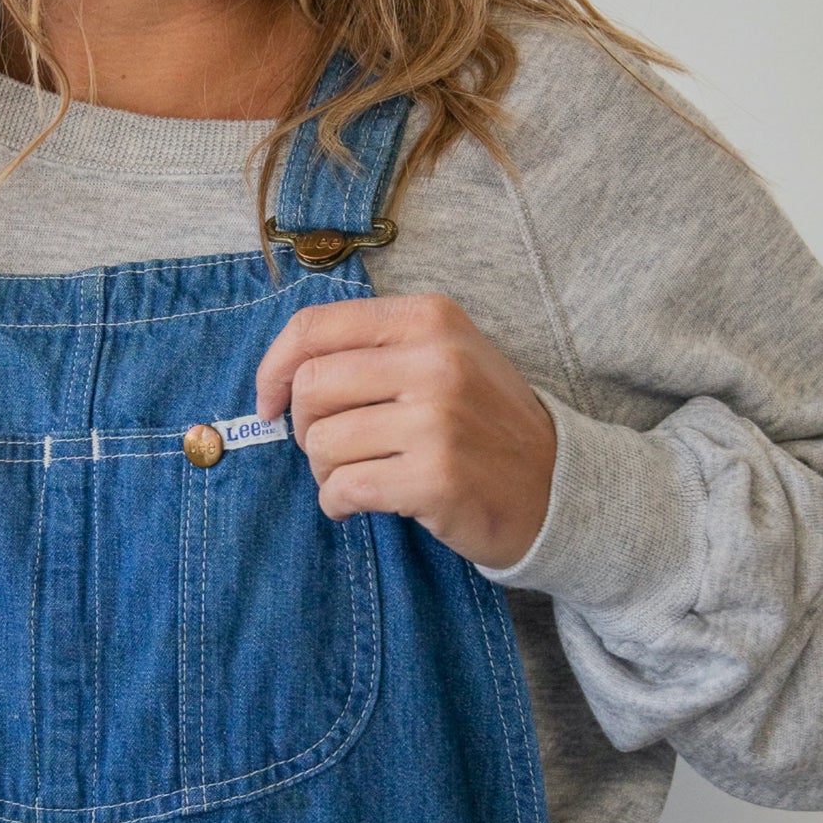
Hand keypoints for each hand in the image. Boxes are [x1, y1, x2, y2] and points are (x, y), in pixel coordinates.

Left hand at [254, 293, 556, 568]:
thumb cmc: (481, 423)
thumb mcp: (442, 356)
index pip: (314, 328)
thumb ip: (371, 350)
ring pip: (322, 443)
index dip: (273, 369)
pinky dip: (337, 503)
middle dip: (304, 429)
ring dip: (324, 472)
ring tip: (357, 477)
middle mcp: (435, 359)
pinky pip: (344, 488)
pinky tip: (357, 504)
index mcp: (428, 318)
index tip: (268, 404)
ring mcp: (437, 419)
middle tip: (332, 450)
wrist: (554, 485)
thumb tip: (281, 375)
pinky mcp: (435, 476)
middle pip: (311, 387)